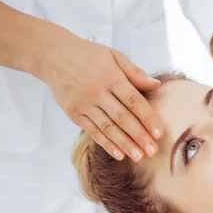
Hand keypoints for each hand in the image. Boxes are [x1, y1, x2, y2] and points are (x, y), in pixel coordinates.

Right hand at [35, 31, 163, 160]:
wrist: (52, 56)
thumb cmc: (88, 55)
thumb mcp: (114, 56)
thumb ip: (135, 73)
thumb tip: (156, 85)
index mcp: (110, 76)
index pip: (133, 101)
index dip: (148, 118)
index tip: (160, 133)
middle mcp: (97, 91)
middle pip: (122, 118)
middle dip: (139, 136)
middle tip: (154, 152)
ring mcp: (84, 104)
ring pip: (108, 128)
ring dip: (125, 144)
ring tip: (139, 157)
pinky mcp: (74, 113)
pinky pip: (93, 131)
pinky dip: (106, 144)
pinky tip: (119, 154)